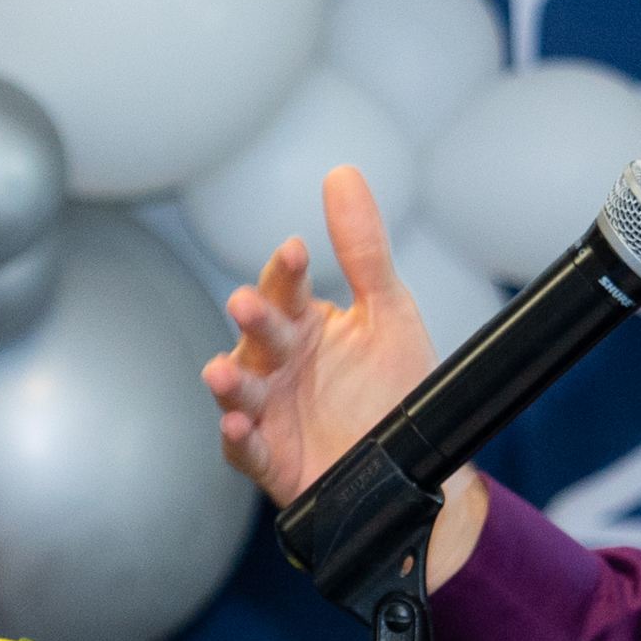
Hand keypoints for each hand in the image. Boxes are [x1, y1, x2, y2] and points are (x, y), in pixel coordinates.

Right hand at [201, 163, 491, 582]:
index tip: (297, 250)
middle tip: (247, 304)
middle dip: (252, 321)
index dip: (288, 269)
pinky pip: (247, 450)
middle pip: (258, 336)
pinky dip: (239, 439)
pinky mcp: (274, 460)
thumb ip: (364, 249)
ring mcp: (272, 413)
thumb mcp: (388, 312)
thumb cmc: (396, 387)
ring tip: (222, 370)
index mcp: (306, 324)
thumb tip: (343, 173)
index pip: (287, 287)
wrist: (418, 467)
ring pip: (240, 392)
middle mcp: (280, 366)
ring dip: (229, 382)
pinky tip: (237, 425)